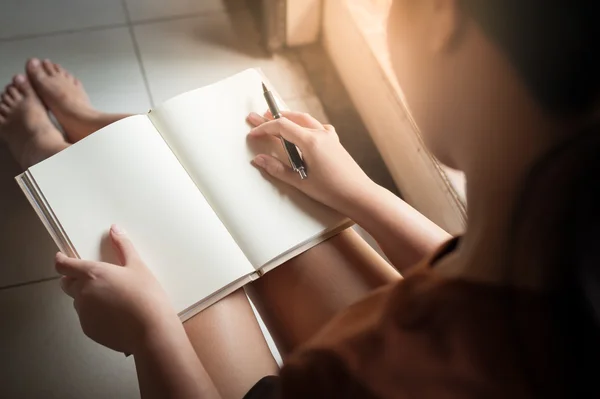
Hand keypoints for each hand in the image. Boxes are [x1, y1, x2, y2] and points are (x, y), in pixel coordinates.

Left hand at [55, 225, 178, 353]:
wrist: (151, 330)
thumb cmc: (146, 296)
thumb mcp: (137, 266)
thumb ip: (123, 246)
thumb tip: (115, 229)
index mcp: (92, 274)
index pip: (64, 266)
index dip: (61, 261)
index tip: (62, 258)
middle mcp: (82, 293)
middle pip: (67, 283)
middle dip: (74, 279)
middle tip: (96, 279)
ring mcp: (84, 313)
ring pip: (79, 301)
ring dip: (88, 297)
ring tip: (113, 299)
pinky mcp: (89, 330)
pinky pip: (87, 318)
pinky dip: (96, 314)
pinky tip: (117, 315)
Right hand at [247, 111, 375, 215]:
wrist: (359, 195)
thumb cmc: (332, 191)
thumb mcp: (300, 182)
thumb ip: (277, 169)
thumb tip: (259, 160)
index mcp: (311, 141)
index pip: (282, 126)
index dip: (265, 128)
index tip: (253, 133)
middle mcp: (321, 134)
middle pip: (293, 118)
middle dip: (273, 117)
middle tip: (257, 117)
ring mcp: (329, 136)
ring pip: (305, 119)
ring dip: (289, 117)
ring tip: (275, 118)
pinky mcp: (335, 142)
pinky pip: (317, 126)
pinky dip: (305, 124)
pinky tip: (302, 130)